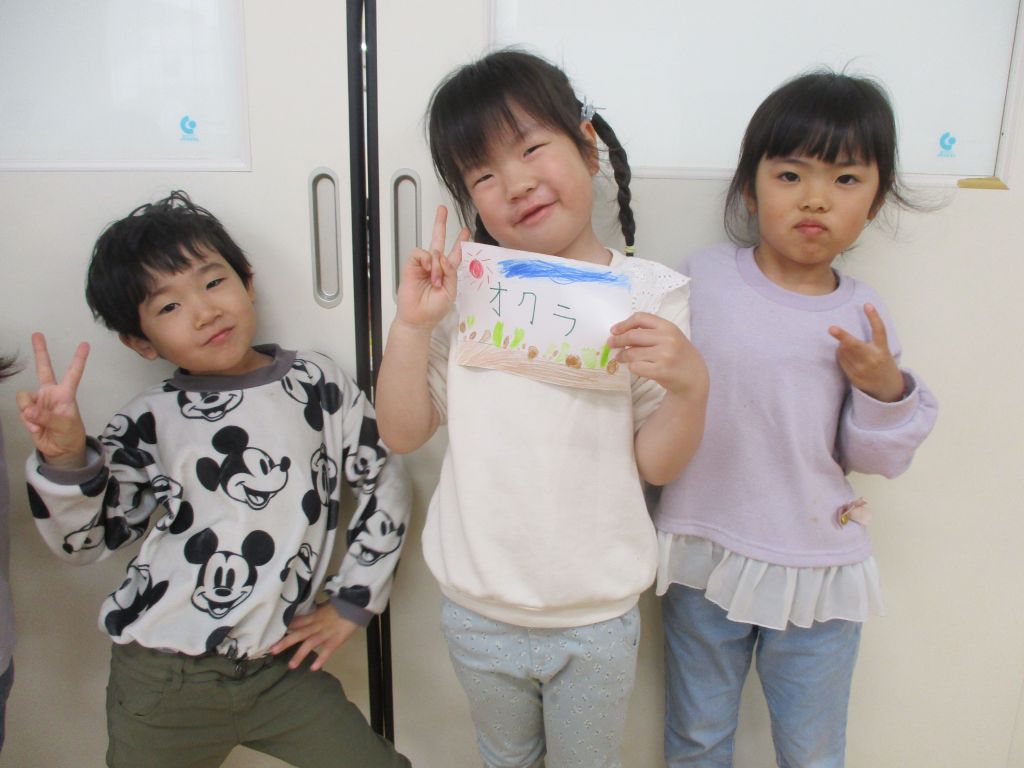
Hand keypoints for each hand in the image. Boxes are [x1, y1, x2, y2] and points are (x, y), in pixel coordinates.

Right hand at [16, 332, 89, 466]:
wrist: (60, 450)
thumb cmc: (70, 434)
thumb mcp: (65, 426)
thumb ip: (47, 417)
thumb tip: (29, 410)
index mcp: (66, 394)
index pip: (73, 373)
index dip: (79, 359)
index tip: (85, 344)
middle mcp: (51, 393)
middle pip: (43, 369)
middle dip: (40, 351)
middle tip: (37, 334)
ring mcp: (38, 401)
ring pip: (25, 397)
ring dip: (30, 412)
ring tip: (41, 424)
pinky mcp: (28, 412)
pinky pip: (22, 411)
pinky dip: (28, 421)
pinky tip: (36, 428)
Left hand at [270, 602, 359, 670]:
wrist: (356, 606)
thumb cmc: (341, 606)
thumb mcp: (325, 607)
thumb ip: (315, 613)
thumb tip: (303, 617)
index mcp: (314, 616)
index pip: (297, 622)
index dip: (285, 628)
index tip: (273, 635)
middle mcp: (317, 625)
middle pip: (299, 634)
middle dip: (285, 642)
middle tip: (272, 651)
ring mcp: (326, 633)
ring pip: (310, 644)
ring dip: (300, 655)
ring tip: (291, 666)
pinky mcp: (335, 640)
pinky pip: (327, 651)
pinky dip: (320, 659)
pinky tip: (313, 668)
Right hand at [394, 205, 469, 330]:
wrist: (418, 318)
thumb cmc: (434, 309)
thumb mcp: (450, 292)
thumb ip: (451, 273)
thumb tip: (442, 256)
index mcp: (447, 272)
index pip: (454, 253)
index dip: (460, 242)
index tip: (465, 231)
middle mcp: (435, 266)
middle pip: (439, 240)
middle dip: (440, 224)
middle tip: (442, 209)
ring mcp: (423, 265)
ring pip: (433, 250)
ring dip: (437, 264)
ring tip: (435, 280)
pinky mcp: (412, 265)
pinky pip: (421, 253)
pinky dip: (427, 260)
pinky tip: (428, 271)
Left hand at [607, 312, 708, 395]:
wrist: (694, 377)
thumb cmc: (678, 355)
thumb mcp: (670, 337)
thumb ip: (651, 332)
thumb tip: (620, 333)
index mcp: (669, 327)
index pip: (640, 318)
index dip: (624, 324)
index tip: (614, 330)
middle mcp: (668, 339)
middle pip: (632, 336)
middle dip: (617, 340)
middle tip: (610, 344)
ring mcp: (665, 355)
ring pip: (632, 353)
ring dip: (622, 356)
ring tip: (620, 358)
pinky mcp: (661, 371)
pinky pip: (636, 367)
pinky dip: (632, 367)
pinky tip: (634, 367)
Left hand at [828, 304, 903, 401]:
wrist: (888, 389)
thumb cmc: (883, 365)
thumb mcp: (883, 352)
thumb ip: (872, 343)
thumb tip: (845, 338)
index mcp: (883, 349)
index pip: (879, 330)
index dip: (873, 317)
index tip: (867, 305)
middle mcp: (874, 358)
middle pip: (856, 345)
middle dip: (843, 336)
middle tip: (831, 328)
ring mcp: (864, 369)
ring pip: (845, 352)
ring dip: (841, 345)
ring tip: (845, 345)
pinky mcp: (855, 377)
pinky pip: (842, 362)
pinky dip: (840, 354)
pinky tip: (842, 353)